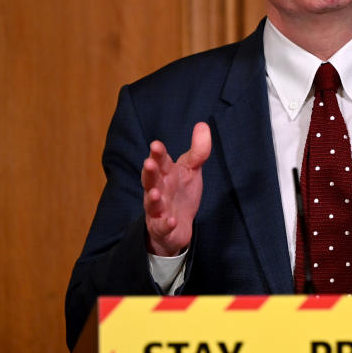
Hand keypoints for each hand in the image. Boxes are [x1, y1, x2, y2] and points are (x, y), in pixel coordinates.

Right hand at [141, 122, 211, 255]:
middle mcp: (158, 189)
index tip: (156, 145)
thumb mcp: (191, 169)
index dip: (158, 153)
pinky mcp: (162, 228)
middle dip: (149, 171)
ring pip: (152, 203)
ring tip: (154, 193)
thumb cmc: (181, 192)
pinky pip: (162, 226)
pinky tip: (171, 221)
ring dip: (152, 198)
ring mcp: (158, 210)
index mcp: (165, 174)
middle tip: (148, 162)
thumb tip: (203, 125)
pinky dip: (165, 224)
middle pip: (151, 179)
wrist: (177, 225)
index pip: (160, 161)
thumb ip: (198, 150)